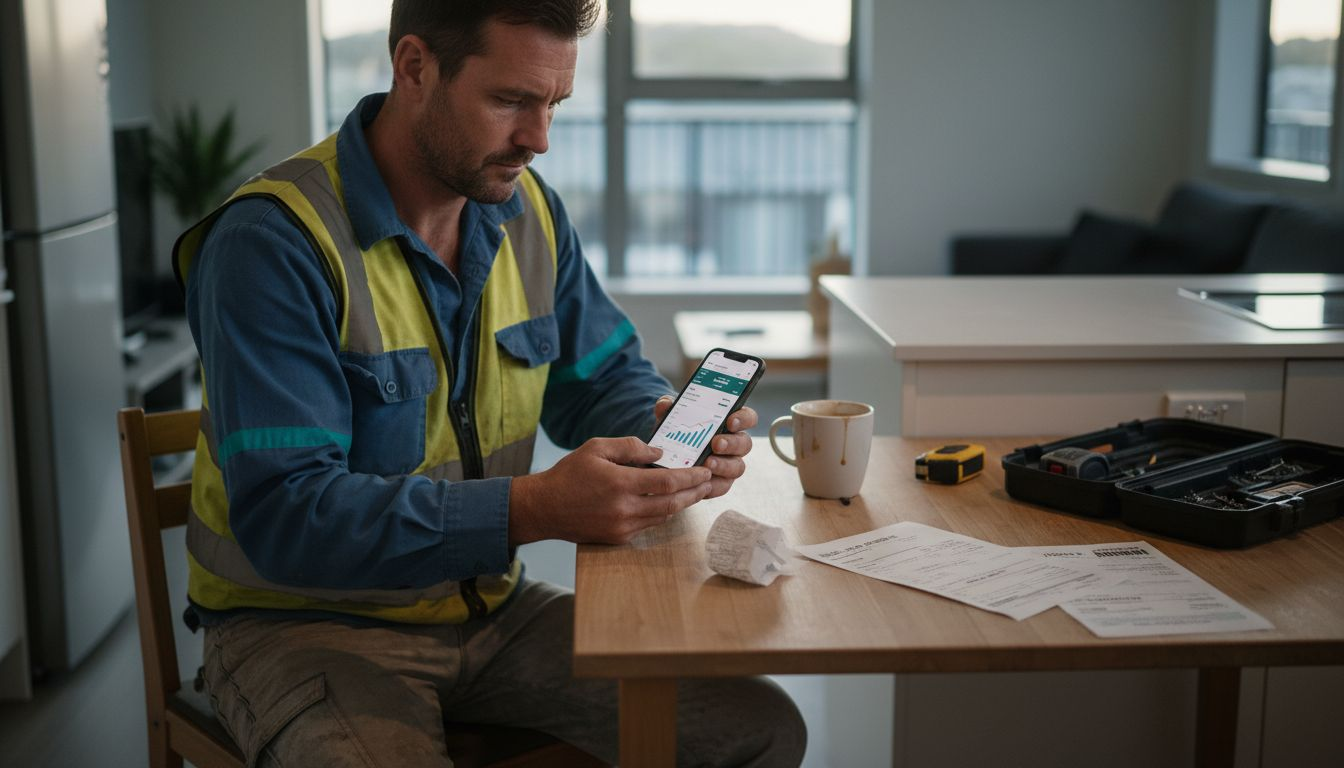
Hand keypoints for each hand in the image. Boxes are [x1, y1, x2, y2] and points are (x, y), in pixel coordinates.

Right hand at [509, 436, 711, 545]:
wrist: (545, 508)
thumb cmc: (569, 474)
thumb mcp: (597, 448)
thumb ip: (630, 447)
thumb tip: (659, 453)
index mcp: (620, 484)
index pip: (667, 482)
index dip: (691, 477)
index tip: (705, 470)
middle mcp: (624, 509)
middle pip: (672, 503)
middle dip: (694, 492)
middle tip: (709, 482)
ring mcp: (622, 527)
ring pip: (663, 516)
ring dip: (681, 504)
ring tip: (695, 492)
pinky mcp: (618, 538)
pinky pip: (648, 525)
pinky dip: (662, 513)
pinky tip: (669, 502)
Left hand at [654, 395, 755, 498]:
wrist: (666, 456)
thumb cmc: (678, 431)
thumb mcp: (672, 417)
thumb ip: (670, 407)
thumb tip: (666, 404)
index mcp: (729, 423)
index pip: (747, 417)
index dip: (743, 419)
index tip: (730, 421)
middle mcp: (735, 444)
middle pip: (745, 443)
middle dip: (732, 443)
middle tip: (716, 444)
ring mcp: (730, 464)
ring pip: (737, 467)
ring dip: (724, 465)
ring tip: (707, 463)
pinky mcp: (720, 483)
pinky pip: (723, 486)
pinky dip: (713, 485)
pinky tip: (701, 482)